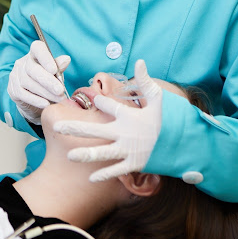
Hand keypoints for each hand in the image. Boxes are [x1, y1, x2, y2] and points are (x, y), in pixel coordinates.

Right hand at [7, 40, 70, 124]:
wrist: (35, 101)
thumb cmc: (47, 83)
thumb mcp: (55, 74)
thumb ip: (59, 67)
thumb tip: (66, 59)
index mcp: (34, 54)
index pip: (37, 48)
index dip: (45, 57)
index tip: (54, 69)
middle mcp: (22, 63)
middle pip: (33, 69)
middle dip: (48, 81)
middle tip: (60, 90)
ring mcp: (15, 76)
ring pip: (29, 83)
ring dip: (45, 93)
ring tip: (58, 99)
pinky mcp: (12, 90)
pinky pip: (24, 95)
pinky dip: (36, 100)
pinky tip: (46, 104)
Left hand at [53, 59, 162, 180]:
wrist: (180, 144)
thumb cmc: (164, 119)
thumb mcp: (157, 98)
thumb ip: (146, 81)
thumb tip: (139, 60)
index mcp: (128, 116)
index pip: (109, 106)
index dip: (100, 102)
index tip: (94, 99)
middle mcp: (125, 134)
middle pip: (96, 131)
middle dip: (76, 128)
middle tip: (57, 127)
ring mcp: (128, 150)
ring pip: (103, 153)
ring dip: (86, 154)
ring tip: (70, 156)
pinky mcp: (134, 164)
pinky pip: (116, 170)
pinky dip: (104, 174)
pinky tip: (90, 178)